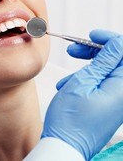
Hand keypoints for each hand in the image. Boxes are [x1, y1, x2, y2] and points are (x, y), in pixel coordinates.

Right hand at [42, 29, 122, 159]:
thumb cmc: (70, 120)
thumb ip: (102, 62)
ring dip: (87, 67)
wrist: (65, 146)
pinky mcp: (110, 107)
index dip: (108, 39)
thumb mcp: (82, 83)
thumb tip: (115, 44)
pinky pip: (102, 85)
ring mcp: (118, 102)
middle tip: (75, 49)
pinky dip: (86, 80)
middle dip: (95, 51)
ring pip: (107, 72)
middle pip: (116, 61)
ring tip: (67, 73)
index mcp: (122, 86)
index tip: (92, 36)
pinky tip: (69, 85)